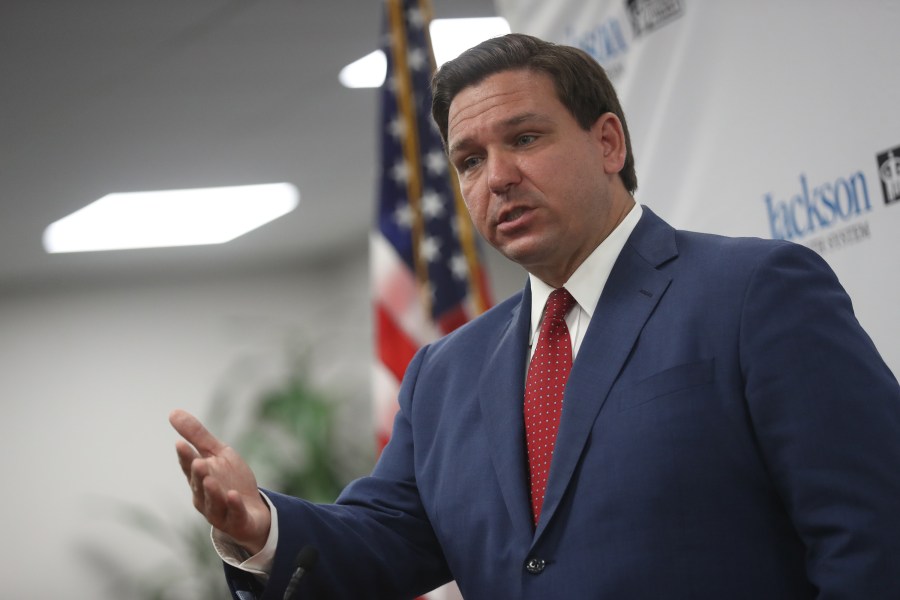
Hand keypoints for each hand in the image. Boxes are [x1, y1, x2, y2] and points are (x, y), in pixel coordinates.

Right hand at [169, 409, 270, 554]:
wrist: (253, 510)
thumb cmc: (231, 480)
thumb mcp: (217, 454)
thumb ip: (197, 436)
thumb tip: (173, 412)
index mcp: (199, 478)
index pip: (189, 466)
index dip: (185, 457)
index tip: (180, 443)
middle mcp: (205, 496)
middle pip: (199, 485)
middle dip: (197, 474)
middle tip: (197, 462)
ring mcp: (220, 511)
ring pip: (213, 503)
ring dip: (212, 492)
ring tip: (211, 479)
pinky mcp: (237, 521)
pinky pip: (235, 515)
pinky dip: (233, 506)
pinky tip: (233, 496)